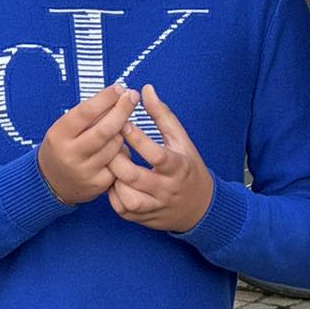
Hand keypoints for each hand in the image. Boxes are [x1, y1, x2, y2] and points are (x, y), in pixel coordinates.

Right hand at [38, 85, 138, 205]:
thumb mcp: (66, 127)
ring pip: (116, 144)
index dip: (105, 98)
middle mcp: (71, 154)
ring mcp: (85, 171)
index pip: (85, 112)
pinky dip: (122, 152)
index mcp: (59, 135)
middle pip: (105, 130)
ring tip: (116, 128)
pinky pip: (120, 162)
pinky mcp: (99, 184)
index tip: (120, 88)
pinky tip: (116, 150)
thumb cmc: (64, 145)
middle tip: (132, 96)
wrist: (52, 183)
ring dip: (122, 132)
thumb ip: (88, 114)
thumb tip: (120, 95)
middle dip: (122, 110)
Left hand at [107, 85, 213, 231]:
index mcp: (178, 166)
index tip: (123, 123)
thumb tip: (146, 89)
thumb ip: (162, 115)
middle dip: (117, 160)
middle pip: (136, 177)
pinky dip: (114, 197)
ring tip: (112, 166)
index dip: (137, 139)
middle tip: (109, 146)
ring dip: (115, 182)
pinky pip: (123, 210)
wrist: (201, 206)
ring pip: (128, 199)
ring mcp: (156, 206)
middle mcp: (167, 188)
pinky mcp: (145, 218)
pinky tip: (114, 182)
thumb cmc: (188, 167)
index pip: (156, 154)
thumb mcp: (181, 140)